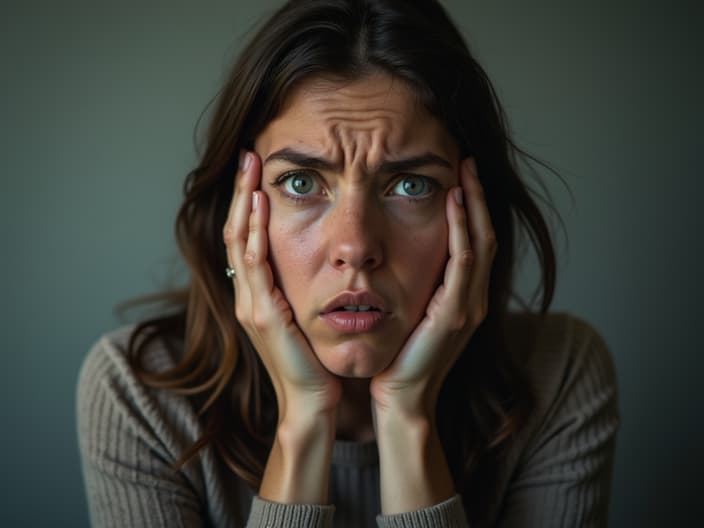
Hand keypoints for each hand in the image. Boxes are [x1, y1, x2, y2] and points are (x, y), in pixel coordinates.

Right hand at [223, 150, 341, 417]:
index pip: (246, 238)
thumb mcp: (304, 316)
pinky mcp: (264, 316)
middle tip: (248, 155)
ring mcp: (251, 305)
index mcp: (257, 294)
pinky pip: (255, 268)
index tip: (257, 170)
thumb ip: (299, 288)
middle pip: (236, 232)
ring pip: (240, 243)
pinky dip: (254, 235)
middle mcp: (248, 296)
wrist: (313, 401)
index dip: (248, 203)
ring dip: (245, 204)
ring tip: (251, 169)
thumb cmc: (313, 361)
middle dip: (242, 192)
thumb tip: (314, 258)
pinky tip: (259, 208)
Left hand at [370, 158, 496, 416]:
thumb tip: (399, 251)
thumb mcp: (412, 313)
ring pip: (480, 242)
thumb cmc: (400, 357)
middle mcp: (474, 298)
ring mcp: (470, 306)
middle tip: (468, 162)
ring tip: (465, 171)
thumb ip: (418, 285)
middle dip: (478, 197)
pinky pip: (464, 262)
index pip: (475, 241)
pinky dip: (462, 229)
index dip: (472, 207)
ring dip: (474, 204)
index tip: (460, 175)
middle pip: (485, 235)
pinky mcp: (456, 314)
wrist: (401, 397)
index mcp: (464, 297)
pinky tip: (454, 202)